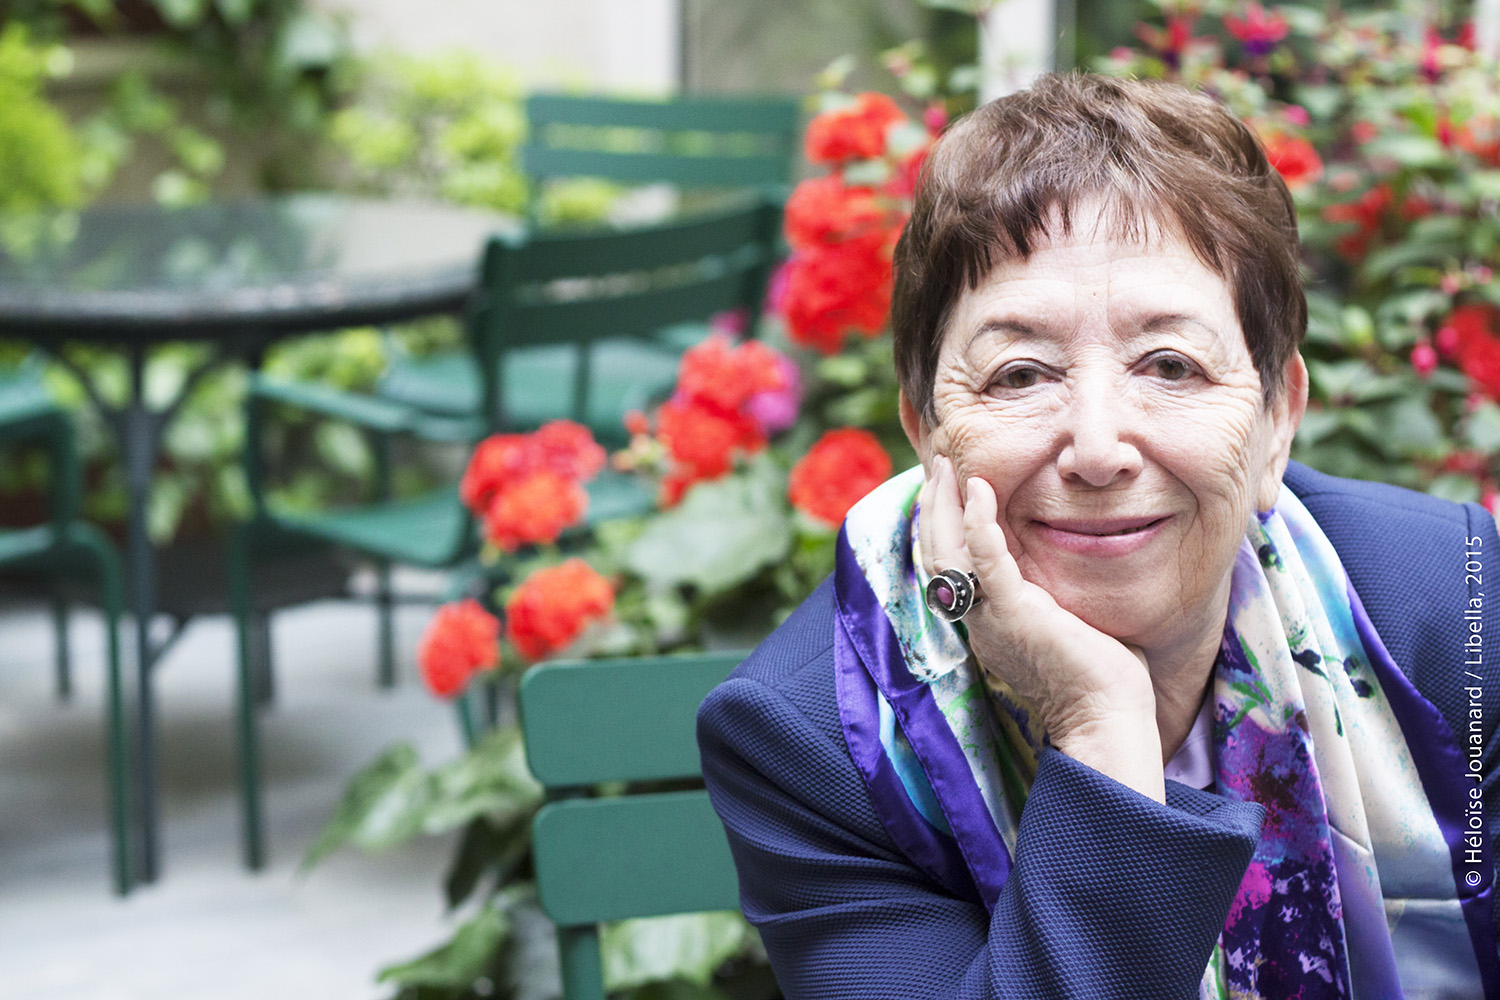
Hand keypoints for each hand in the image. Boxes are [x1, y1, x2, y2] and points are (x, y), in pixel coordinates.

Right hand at [919, 456, 1165, 800]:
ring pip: (948, 552)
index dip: (943, 526)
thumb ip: (1055, 593)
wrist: (1108, 718)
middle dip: (934, 506)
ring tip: (947, 466)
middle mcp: (977, 620)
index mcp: (986, 623)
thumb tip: (1073, 569)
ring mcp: (991, 617)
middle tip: (938, 464)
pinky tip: (981, 488)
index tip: (948, 490)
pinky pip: (986, 559)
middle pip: (936, 554)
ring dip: (946, 504)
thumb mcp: (1066, 622)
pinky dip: (979, 521)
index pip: (950, 567)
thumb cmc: (1100, 678)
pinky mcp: (1015, 612)